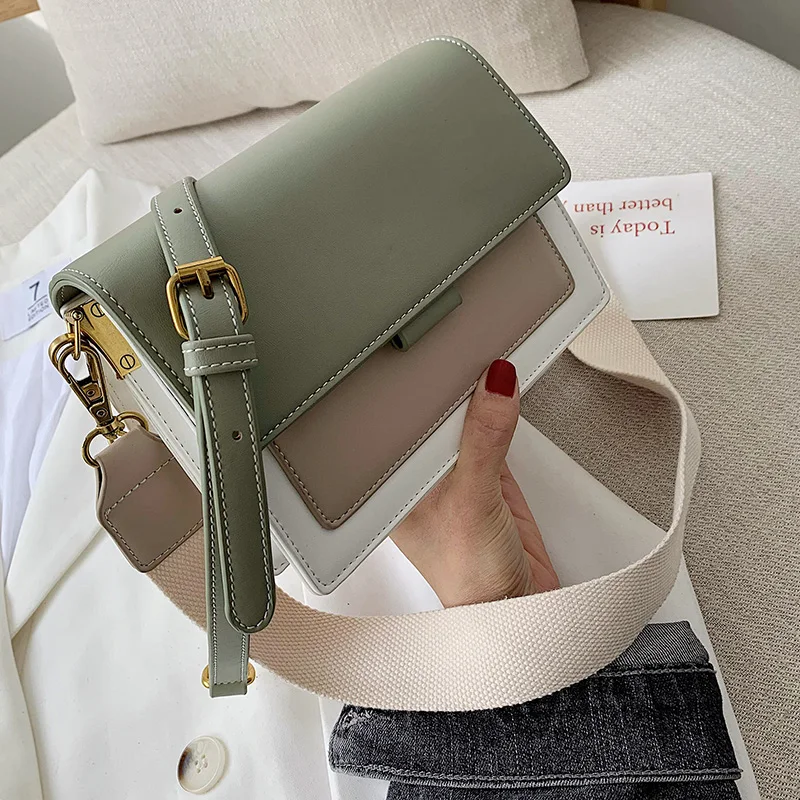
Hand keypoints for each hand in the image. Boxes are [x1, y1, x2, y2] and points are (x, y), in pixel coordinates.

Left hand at [391, 359, 559, 607]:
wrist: (518, 607)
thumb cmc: (470, 577)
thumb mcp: (471, 502)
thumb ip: (483, 442)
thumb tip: (495, 385)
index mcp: (394, 486)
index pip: (394, 424)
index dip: (403, 388)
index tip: (417, 350)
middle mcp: (419, 477)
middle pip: (427, 417)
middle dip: (437, 382)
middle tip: (448, 336)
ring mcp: (454, 473)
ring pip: (460, 420)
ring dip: (471, 392)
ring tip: (473, 348)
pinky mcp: (487, 473)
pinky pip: (490, 430)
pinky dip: (496, 408)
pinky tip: (497, 383)